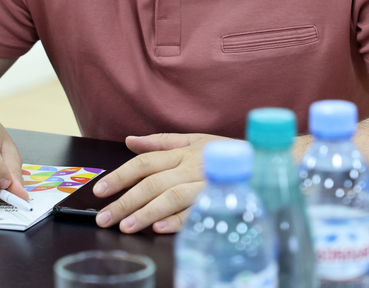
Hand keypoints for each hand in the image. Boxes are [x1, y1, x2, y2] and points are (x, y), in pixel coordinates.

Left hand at [92, 132, 221, 234]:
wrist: (269, 163)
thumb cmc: (229, 153)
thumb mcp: (196, 140)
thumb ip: (161, 141)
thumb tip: (130, 140)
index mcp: (184, 152)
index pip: (144, 163)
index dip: (120, 176)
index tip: (100, 191)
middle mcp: (192, 166)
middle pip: (152, 183)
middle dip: (125, 201)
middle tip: (104, 217)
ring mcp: (206, 184)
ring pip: (170, 198)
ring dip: (146, 213)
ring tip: (126, 227)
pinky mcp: (220, 201)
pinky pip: (196, 212)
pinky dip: (178, 219)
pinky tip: (160, 228)